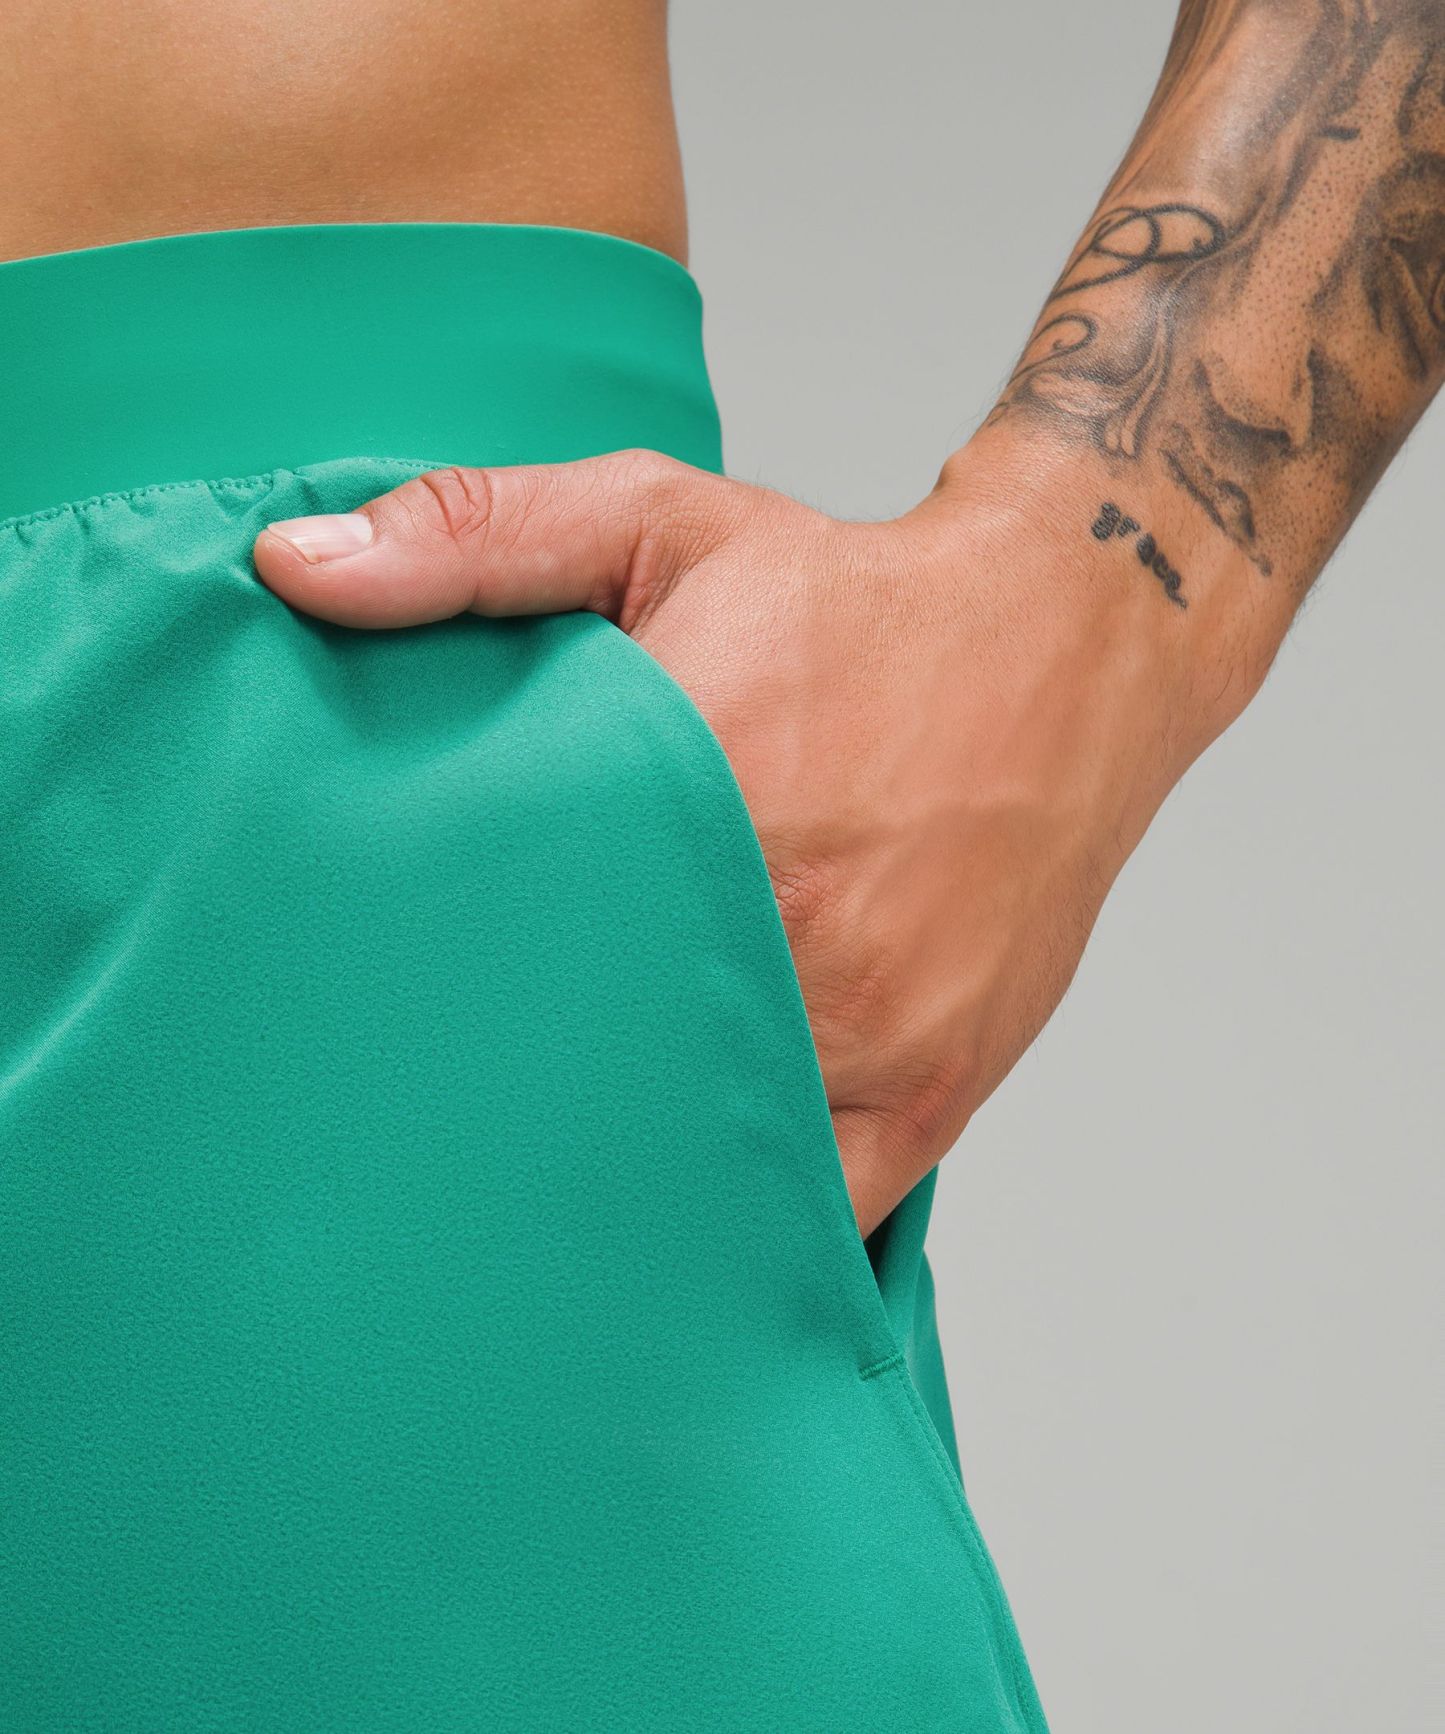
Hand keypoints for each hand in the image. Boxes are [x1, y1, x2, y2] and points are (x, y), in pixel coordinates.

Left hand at [253, 441, 1193, 1235]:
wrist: (1066, 649)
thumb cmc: (853, 600)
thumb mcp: (659, 520)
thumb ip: (473, 536)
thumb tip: (292, 570)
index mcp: (705, 784)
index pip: (515, 929)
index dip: (429, 984)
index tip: (373, 1009)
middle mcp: (795, 926)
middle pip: (595, 1061)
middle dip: (507, 1086)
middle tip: (428, 1104)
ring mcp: (872, 1029)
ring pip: (696, 1157)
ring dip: (612, 1165)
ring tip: (527, 1168)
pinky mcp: (933, 1092)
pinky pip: (814, 1210)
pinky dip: (734, 1221)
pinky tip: (667, 1212)